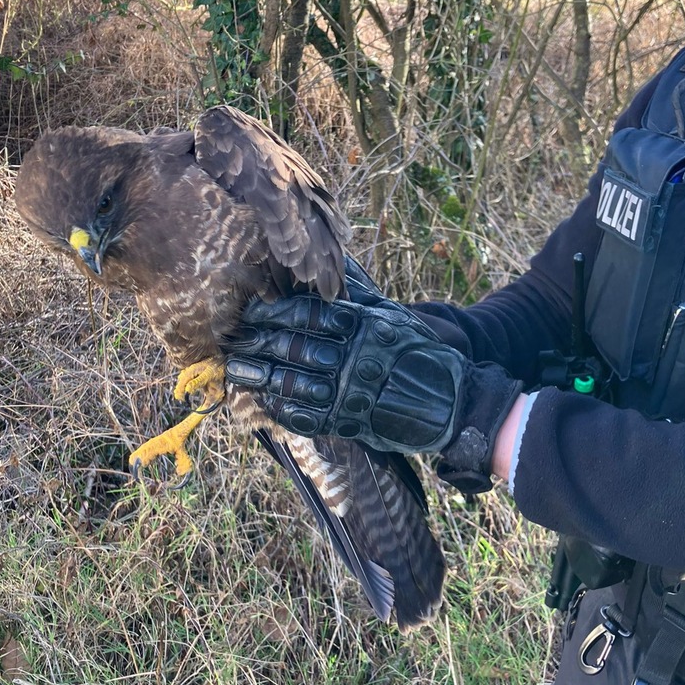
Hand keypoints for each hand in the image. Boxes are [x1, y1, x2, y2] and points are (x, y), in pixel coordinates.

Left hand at [224, 289, 522, 491]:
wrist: (452, 402)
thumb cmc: (419, 353)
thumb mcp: (394, 316)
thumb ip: (360, 295)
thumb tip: (335, 262)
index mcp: (364, 326)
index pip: (309, 314)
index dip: (275, 312)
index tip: (251, 311)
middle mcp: (355, 357)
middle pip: (295, 347)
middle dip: (259, 343)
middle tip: (232, 340)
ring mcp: (353, 392)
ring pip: (295, 383)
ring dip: (262, 378)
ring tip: (236, 372)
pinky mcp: (352, 422)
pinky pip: (308, 418)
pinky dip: (283, 411)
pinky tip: (264, 404)